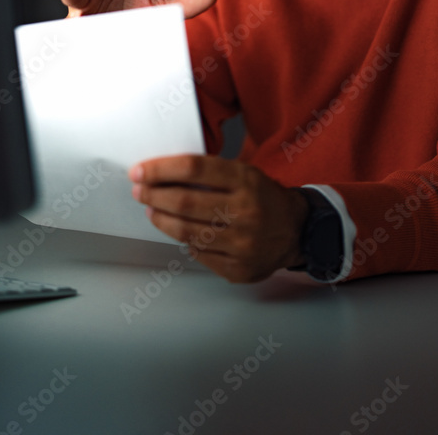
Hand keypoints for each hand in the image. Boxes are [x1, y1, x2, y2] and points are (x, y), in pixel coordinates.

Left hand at [128, 154, 309, 282]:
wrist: (297, 231)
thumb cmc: (264, 198)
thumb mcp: (245, 173)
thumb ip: (211, 173)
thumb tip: (163, 174)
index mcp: (246, 181)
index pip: (194, 168)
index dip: (161, 169)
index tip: (140, 171)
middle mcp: (245, 211)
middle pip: (184, 202)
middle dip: (154, 195)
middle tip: (140, 190)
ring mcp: (242, 243)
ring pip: (185, 231)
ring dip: (160, 219)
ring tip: (152, 209)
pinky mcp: (238, 269)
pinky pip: (198, 253)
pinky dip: (185, 240)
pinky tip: (181, 231)